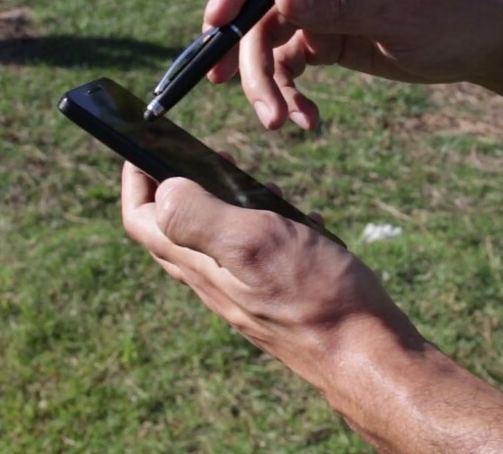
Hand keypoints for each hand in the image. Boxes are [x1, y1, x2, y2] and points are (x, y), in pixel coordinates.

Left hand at [119, 162, 425, 391]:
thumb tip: (160, 188)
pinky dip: (272, 227)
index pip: (141, 220)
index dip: (134, 180)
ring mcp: (246, 293)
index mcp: (200, 265)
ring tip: (255, 182)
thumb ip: (201, 217)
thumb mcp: (254, 243)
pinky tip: (303, 221)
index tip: (143, 147)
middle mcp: (215, 283)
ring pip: (218, 242)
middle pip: (173, 231)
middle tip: (202, 156)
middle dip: (178, 187)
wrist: (368, 354)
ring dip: (228, 205)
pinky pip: (259, 256)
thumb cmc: (315, 298)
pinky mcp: (277, 298)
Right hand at [203, 0, 502, 129]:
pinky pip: (290, 67)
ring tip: (279, 125)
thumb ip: (340, 6)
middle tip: (250, 101)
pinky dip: (291, 95)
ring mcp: (320, 10)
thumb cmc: (452, 19)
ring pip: (268, 43)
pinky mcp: (325, 41)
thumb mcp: (400, 16)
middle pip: (259, 8)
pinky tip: (309, 122)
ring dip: (266, 84)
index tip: (215, 23)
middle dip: (248, 55)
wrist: (482, 46)